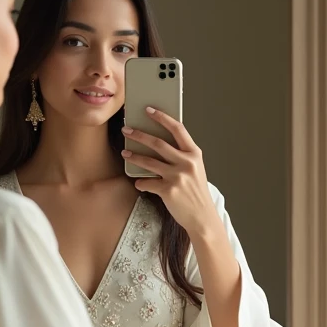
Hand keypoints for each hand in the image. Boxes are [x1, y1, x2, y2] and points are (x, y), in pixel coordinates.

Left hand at [121, 108, 217, 237]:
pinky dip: (141, 182)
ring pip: (149, 162)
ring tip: (125, 153)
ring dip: (134, 156)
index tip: (149, 110)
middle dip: (139, 135)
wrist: (202, 217)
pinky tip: (139, 183)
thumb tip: (158, 144)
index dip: (162, 117)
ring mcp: (177, 177)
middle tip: (126, 130)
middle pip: (158, 143)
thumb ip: (181, 156)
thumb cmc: (196, 192)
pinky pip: (147, 183)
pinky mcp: (168, 190)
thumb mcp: (195, 169)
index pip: (177, 128)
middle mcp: (187, 163)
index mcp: (194, 154)